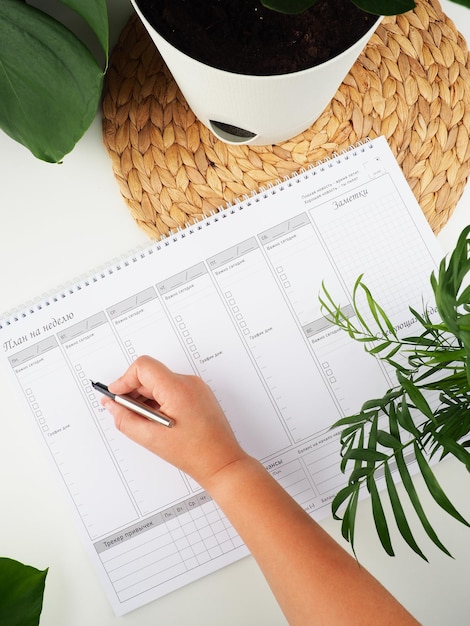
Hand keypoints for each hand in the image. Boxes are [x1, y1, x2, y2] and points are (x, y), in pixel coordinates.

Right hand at [102, 355, 246, 487]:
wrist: (222, 462)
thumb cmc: (194, 453)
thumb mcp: (150, 438)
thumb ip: (125, 419)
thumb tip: (112, 405)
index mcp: (177, 389)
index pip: (143, 367)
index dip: (124, 379)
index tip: (116, 395)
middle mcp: (189, 382)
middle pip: (151, 374)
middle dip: (133, 391)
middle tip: (124, 411)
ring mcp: (196, 387)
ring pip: (160, 382)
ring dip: (146, 397)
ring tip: (145, 421)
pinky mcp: (199, 394)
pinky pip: (172, 388)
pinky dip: (159, 400)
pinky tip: (158, 420)